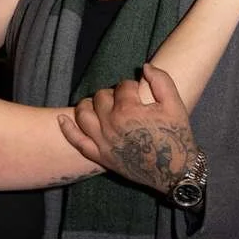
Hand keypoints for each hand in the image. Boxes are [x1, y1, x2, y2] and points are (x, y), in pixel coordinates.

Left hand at [58, 64, 197, 195]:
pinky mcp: (100, 156)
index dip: (131, 86)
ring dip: (88, 105)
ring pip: (84, 114)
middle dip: (112, 94)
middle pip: (101, 97)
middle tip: (123, 101)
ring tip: (98, 105)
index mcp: (128, 110)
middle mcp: (111, 124)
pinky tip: (61, 119)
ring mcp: (102, 141)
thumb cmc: (177, 136)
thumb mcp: (175, 105)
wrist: (174, 171)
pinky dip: (67, 129)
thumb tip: (145, 66)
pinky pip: (77, 141)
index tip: (138, 93)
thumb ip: (161, 80)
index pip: (122, 86)